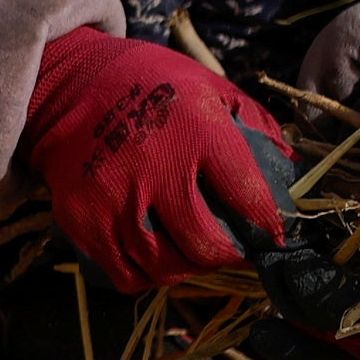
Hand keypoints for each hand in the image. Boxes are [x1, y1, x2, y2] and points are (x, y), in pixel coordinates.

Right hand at [16, 27, 291, 294]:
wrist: (69, 84)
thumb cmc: (150, 84)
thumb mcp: (208, 85)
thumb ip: (252, 122)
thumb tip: (290, 165)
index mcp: (198, 131)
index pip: (248, 197)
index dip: (268, 225)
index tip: (273, 235)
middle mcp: (157, 169)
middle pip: (206, 245)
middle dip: (228, 256)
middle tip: (233, 250)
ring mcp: (116, 199)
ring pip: (166, 267)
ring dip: (188, 268)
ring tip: (194, 255)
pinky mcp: (84, 219)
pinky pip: (126, 274)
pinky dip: (147, 275)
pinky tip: (155, 257)